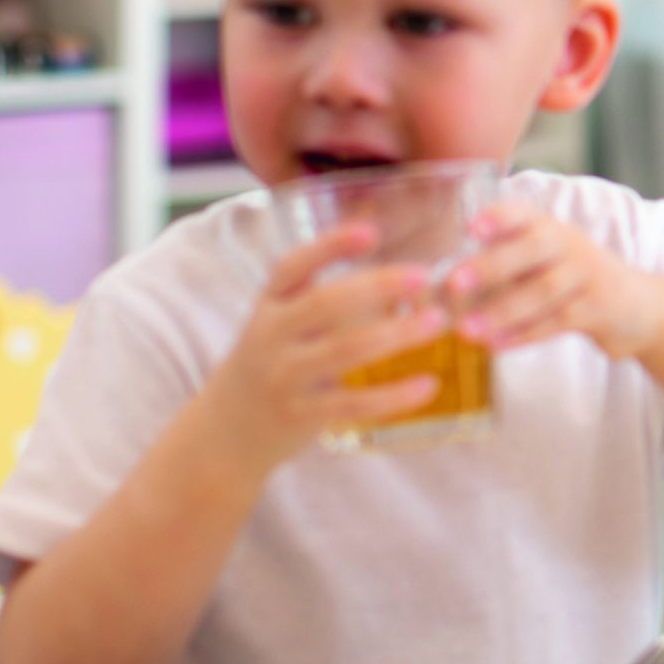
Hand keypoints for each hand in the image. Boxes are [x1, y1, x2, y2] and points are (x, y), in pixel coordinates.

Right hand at [204, 225, 451, 470]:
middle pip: (326, 302)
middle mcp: (271, 336)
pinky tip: (428, 385)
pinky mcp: (301, 414)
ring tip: (437, 322)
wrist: (226, 431)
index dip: (330, 247)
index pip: (292, 267)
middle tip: (424, 277)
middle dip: (379, 286)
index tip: (371, 232)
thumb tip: (395, 276)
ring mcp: (285, 376)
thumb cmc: (272, 364)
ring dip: (396, 334)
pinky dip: (394, 395)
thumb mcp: (279, 324)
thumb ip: (321, 301)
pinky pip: (353, 402)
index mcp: (269, 306)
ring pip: (345, 349)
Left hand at [447, 199, 663, 359]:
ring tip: (467, 330)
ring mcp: (587, 276)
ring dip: (503, 311)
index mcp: (549, 227)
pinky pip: (557, 322)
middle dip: (492, 265)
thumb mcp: (545, 258)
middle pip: (534, 249)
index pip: (524, 213)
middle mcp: (570, 245)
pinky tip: (496, 345)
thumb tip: (440, 281)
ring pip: (544, 291)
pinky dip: (525, 334)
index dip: (499, 218)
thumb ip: (503, 260)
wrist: (637, 305)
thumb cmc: (571, 280)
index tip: (472, 229)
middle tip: (454, 283)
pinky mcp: (598, 309)